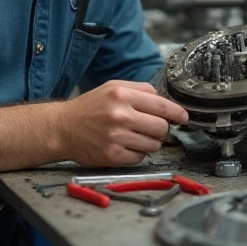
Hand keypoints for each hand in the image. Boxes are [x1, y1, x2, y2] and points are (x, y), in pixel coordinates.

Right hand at [56, 80, 188, 166]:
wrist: (62, 128)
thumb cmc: (89, 108)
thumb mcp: (112, 88)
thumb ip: (140, 90)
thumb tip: (166, 100)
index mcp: (121, 95)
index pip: (161, 106)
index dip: (177, 113)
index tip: (184, 117)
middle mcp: (119, 116)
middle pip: (161, 127)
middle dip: (161, 128)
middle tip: (152, 127)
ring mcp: (116, 138)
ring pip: (154, 144)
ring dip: (150, 142)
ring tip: (136, 135)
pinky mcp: (113, 156)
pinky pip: (141, 157)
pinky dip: (138, 152)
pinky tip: (126, 145)